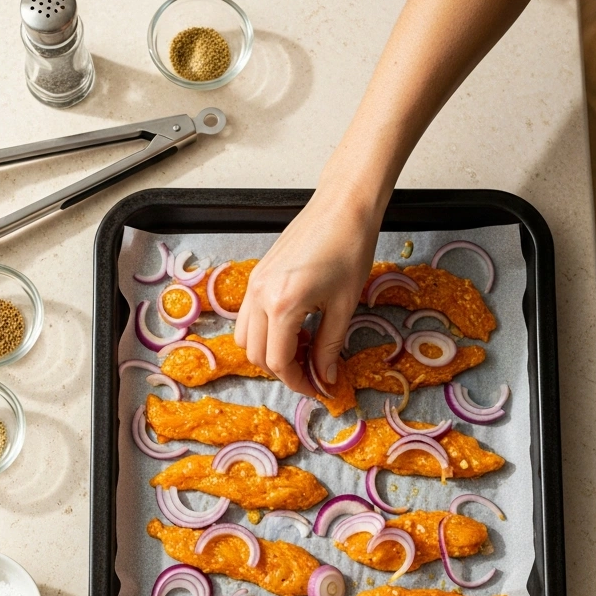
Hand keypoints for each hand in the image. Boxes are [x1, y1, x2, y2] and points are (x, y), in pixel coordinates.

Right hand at [234, 182, 380, 393]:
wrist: (342, 207)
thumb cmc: (349, 248)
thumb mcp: (344, 306)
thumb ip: (330, 347)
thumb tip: (324, 378)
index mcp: (283, 305)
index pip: (278, 361)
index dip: (298, 382)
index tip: (318, 389)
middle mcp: (260, 296)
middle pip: (256, 354)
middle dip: (283, 371)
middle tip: (312, 373)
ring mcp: (254, 284)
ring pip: (245, 337)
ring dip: (270, 352)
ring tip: (303, 348)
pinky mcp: (257, 275)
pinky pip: (249, 316)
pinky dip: (266, 332)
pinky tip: (296, 327)